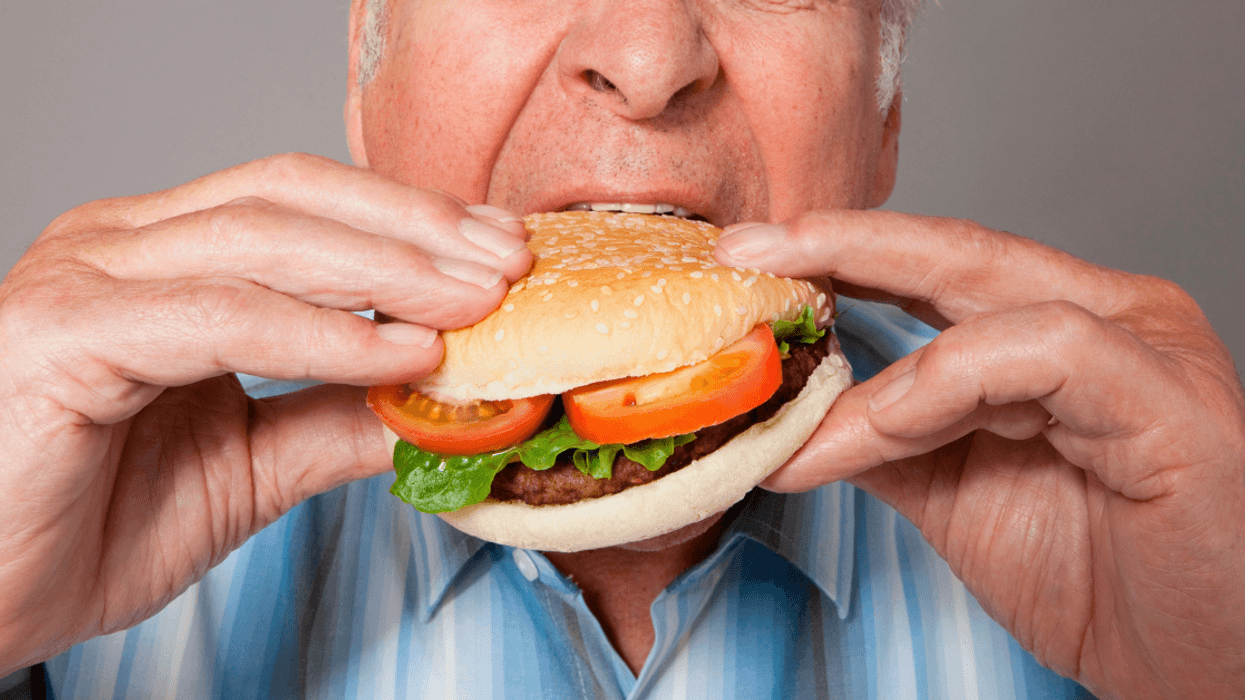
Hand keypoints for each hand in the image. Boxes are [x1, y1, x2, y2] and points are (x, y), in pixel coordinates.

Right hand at [0, 153, 531, 672]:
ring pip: (268, 239)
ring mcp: (87, 276)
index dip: (410, 218)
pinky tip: (402, 351)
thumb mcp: (247, 468)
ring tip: (478, 301)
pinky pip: (222, 315)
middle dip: (418, 228)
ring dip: (391, 268)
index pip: (306, 204)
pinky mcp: (65, 331)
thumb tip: (441, 399)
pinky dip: (324, 332)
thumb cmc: (79, 529)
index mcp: (161, 259)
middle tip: (511, 264)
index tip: (499, 249)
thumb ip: (334, 420)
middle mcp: (120, 245)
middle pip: (297, 197)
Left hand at [716, 210, 1244, 699]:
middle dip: (838, 245)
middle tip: (746, 248)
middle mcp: (1106, 316)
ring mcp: (1147, 349)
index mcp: (1058, 327)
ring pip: (988, 302)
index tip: (748, 255)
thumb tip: (790, 416)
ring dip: (879, 365)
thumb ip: (882, 438)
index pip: (935, 265)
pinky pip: (1046, 353)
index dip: (839, 252)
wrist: (1194, 663)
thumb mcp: (953, 491)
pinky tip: (892, 423)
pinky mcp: (1172, 401)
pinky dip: (952, 382)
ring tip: (810, 417)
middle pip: (954, 252)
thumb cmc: (1094, 573)